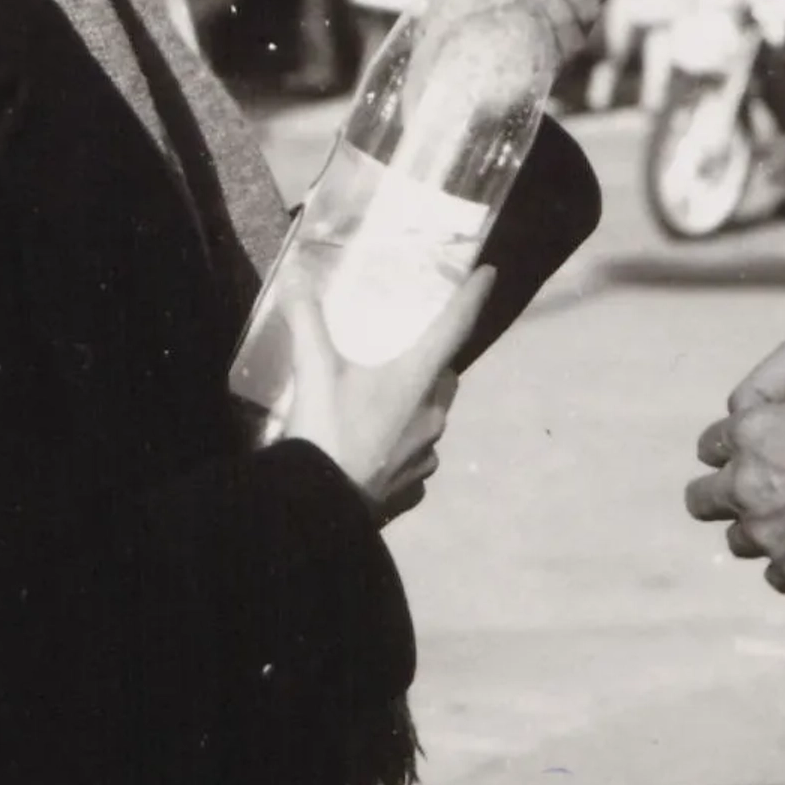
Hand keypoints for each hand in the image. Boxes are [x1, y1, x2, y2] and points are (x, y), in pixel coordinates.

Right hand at [264, 268, 493, 505]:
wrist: (318, 510)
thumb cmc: (325, 430)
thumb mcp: (313, 370)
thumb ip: (306, 320)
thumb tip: (296, 277)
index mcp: (418, 378)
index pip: (456, 326)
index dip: (473, 297)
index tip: (488, 274)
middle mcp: (433, 415)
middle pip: (444, 375)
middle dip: (433, 361)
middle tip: (405, 352)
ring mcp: (427, 455)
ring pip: (432, 418)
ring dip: (417, 406)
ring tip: (383, 404)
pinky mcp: (414, 487)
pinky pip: (418, 457)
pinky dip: (404, 447)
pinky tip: (379, 448)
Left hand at [685, 397, 784, 600]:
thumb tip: (778, 444)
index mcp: (752, 433)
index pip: (709, 446)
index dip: (728, 454)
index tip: (746, 459)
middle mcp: (747, 483)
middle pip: (701, 500)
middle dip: (721, 499)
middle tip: (754, 500)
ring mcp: (766, 531)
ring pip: (737, 541)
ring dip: (761, 535)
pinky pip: (775, 575)